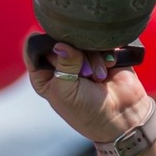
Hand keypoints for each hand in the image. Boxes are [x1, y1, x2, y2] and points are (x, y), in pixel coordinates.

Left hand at [28, 41, 155, 145]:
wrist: (121, 117)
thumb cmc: (86, 111)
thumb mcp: (66, 91)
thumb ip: (62, 64)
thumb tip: (61, 44)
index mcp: (44, 74)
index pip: (34, 47)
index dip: (44, 47)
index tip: (58, 58)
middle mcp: (60, 62)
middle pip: (59, 38)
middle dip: (72, 55)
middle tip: (83, 74)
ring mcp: (81, 56)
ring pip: (82, 39)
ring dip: (92, 58)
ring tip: (97, 78)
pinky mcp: (102, 52)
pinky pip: (101, 40)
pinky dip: (105, 54)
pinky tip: (108, 69)